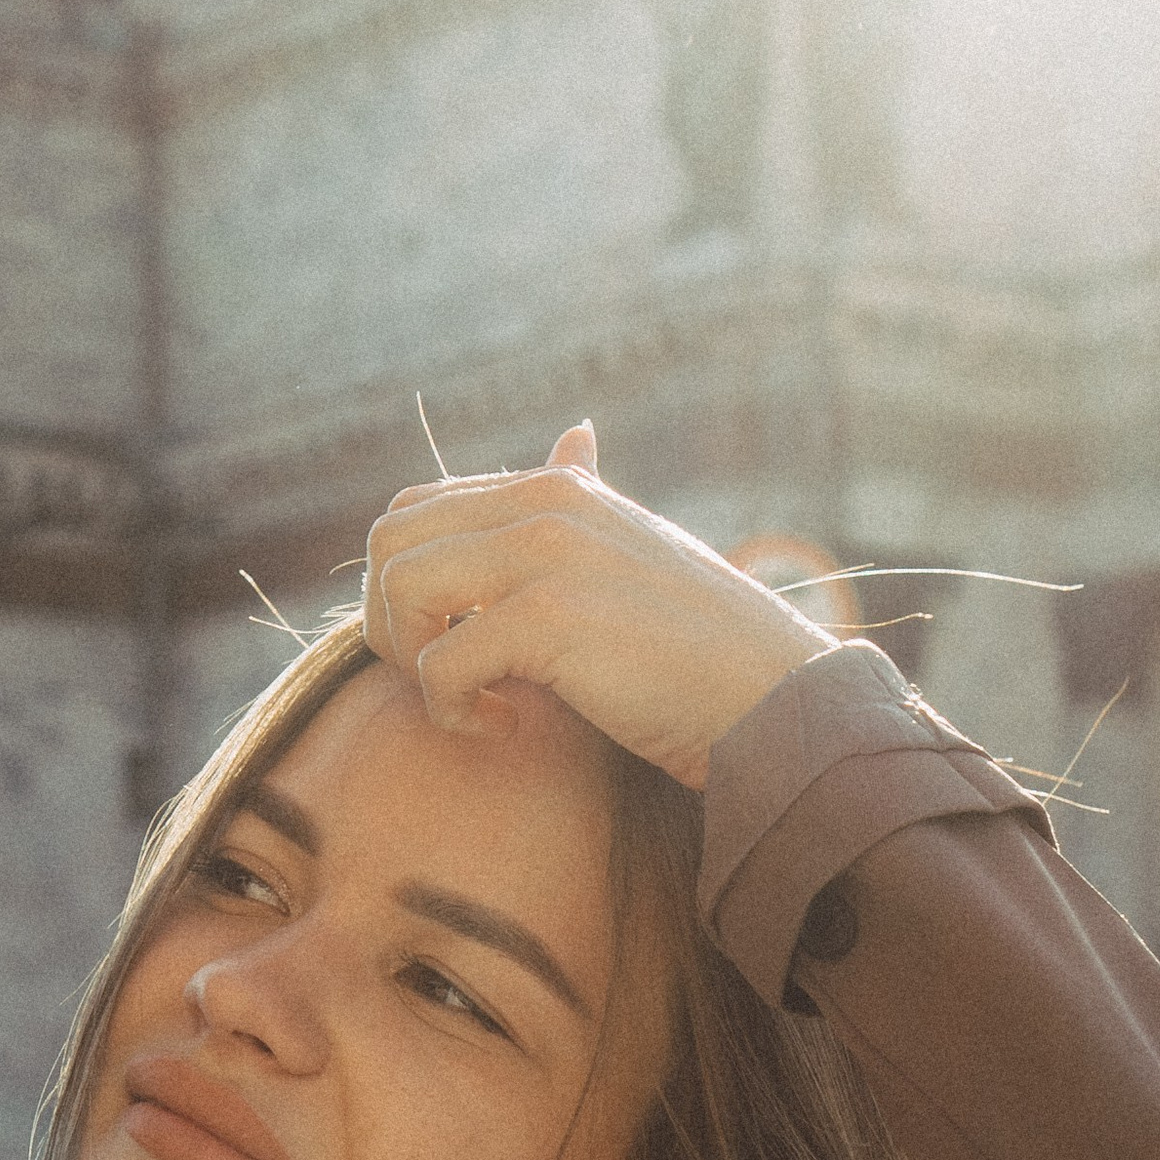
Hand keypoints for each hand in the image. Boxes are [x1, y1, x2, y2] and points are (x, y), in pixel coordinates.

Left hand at [361, 423, 835, 791]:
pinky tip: (502, 724)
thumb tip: (574, 435)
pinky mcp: (550, 619)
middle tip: (441, 675)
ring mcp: (546, 555)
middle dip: (391, 617)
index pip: (417, 509)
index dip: (408, 585)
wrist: (771, 700)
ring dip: (411, 660)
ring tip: (469, 698)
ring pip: (401, 589)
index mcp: (554, 487)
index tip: (454, 640)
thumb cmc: (699, 643)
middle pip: (388, 540)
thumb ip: (585, 498)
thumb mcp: (634, 547)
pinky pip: (439, 663)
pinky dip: (451, 709)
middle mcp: (544, 505)